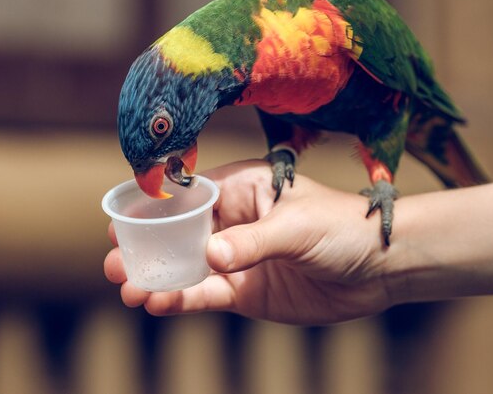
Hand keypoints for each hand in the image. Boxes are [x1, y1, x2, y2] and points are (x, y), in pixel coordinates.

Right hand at [104, 160, 404, 324]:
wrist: (379, 267)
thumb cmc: (343, 228)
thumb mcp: (297, 227)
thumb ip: (252, 241)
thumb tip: (209, 257)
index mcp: (245, 188)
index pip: (189, 195)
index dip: (153, 209)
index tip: (120, 222)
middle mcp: (236, 222)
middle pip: (180, 234)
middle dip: (147, 248)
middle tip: (113, 263)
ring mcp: (239, 258)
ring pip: (188, 268)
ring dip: (157, 278)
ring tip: (126, 289)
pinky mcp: (247, 290)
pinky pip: (208, 294)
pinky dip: (183, 300)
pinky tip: (158, 304)